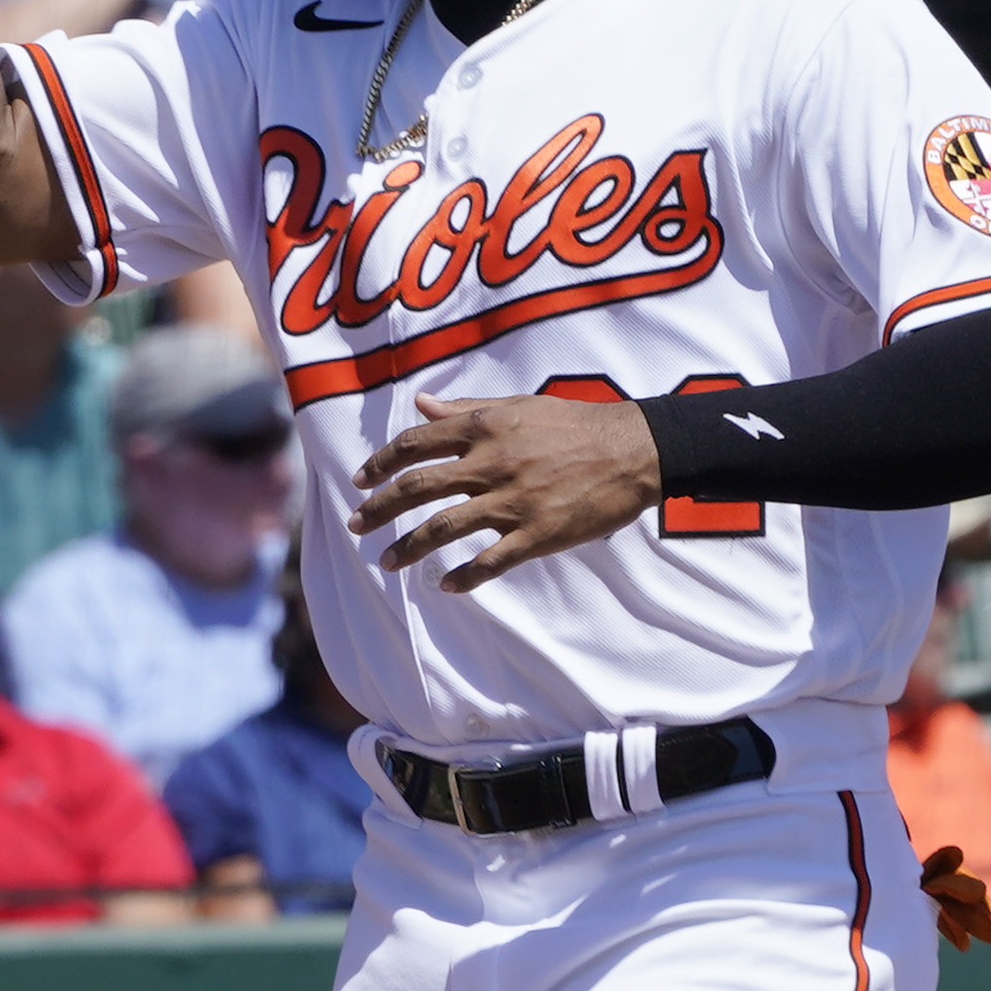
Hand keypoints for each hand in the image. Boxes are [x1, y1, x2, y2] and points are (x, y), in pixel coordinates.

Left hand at [347, 391, 661, 593]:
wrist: (633, 449)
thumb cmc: (573, 423)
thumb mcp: (516, 406)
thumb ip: (464, 410)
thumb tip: (420, 403)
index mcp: (482, 429)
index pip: (414, 445)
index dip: (380, 463)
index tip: (359, 481)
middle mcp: (490, 464)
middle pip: (417, 488)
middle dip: (378, 508)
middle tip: (356, 524)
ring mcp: (513, 502)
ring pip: (443, 528)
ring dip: (408, 547)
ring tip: (386, 561)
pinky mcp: (538, 534)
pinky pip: (490, 561)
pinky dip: (463, 577)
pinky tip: (444, 586)